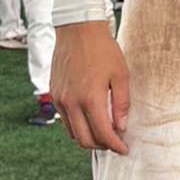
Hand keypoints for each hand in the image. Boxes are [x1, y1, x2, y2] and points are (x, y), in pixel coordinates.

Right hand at [51, 20, 130, 155]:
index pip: (102, 134)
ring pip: (72, 133)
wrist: (78, 29)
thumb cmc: (103, 49)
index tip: (124, 149)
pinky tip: (90, 119)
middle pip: (84, 140)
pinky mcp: (54, 93)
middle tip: (115, 143)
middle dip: (102, 146)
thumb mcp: (121, 74)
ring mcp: (60, 99)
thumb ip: (121, 103)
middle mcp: (71, 103)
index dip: (115, 146)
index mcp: (90, 99)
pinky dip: (78, 126)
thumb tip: (120, 127)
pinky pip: (65, 120)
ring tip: (104, 132)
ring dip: (88, 138)